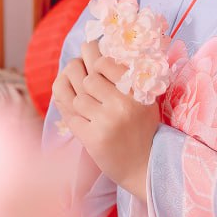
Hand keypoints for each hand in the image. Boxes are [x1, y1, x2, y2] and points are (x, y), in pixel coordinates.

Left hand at [52, 40, 158, 201]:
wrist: (144, 167)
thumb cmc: (143, 130)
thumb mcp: (145, 101)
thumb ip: (125, 79)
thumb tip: (93, 49)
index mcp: (138, 91)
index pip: (105, 63)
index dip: (94, 58)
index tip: (92, 57)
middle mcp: (123, 105)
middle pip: (88, 79)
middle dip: (81, 77)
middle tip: (79, 72)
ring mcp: (107, 123)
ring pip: (77, 98)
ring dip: (77, 99)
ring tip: (82, 99)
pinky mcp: (93, 139)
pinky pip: (71, 117)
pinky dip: (71, 114)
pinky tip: (76, 112)